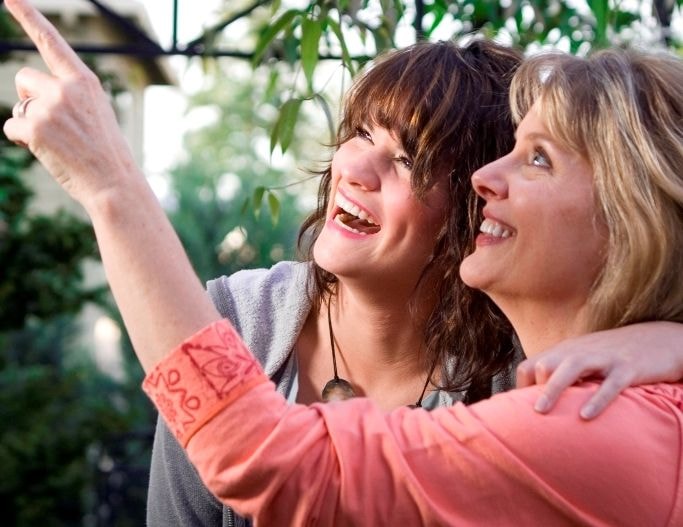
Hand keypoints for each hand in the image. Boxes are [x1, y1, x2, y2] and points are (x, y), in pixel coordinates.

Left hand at [2, 0, 140, 208]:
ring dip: (29, 121)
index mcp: (85, 82)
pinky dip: (22, 140)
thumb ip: (67, 96)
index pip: (51, 42)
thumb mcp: (95, 115)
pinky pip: (12, 126)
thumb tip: (28, 98)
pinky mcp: (35, 128)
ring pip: (19, 104)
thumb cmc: (106, 154)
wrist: (115, 184)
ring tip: (58, 142)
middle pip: (25, 79)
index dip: (28, 16)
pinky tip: (47, 152)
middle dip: (30, 99)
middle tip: (55, 126)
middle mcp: (66, 88)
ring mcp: (50, 107)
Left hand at [517, 321, 682, 419]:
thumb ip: (563, 375)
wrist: (659, 339)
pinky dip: (596, 400)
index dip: (521, 387)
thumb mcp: (584, 360)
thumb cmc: (614, 356)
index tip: (518, 410)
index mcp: (566, 351)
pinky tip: (586, 416)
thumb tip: (538, 402)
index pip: (531, 365)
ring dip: (553, 389)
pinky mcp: (628, 368)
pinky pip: (610, 384)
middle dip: (533, 388)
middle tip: (530, 414)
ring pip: (571, 368)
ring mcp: (604, 359)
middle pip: (544, 364)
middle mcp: (580, 352)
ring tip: (541, 412)